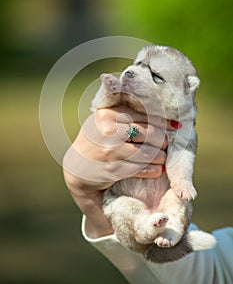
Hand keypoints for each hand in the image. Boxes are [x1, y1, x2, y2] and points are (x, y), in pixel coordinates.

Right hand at [63, 105, 175, 237]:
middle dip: (162, 140)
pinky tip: (157, 169)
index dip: (162, 122)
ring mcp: (110, 151)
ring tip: (163, 157)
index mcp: (107, 114)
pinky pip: (140, 168)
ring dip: (160, 156)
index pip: (142, 115)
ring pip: (146, 152)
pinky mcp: (113, 169)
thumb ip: (125, 116)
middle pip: (147, 133)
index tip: (174, 127)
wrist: (77, 168)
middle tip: (166, 144)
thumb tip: (161, 118)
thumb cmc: (96, 141)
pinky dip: (152, 170)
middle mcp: (108, 131)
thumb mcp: (103, 122)